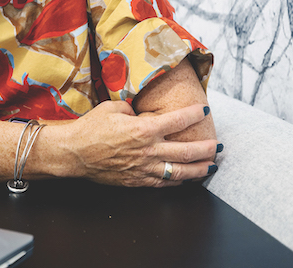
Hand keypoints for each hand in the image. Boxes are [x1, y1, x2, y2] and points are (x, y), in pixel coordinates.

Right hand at [46, 101, 219, 186]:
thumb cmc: (90, 128)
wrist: (74, 153)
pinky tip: (186, 179)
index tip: (203, 110)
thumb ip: (132, 108)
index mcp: (144, 129)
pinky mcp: (137, 181)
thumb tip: (140, 110)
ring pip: (180, 172)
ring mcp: (144, 168)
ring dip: (199, 169)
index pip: (178, 120)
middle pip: (187, 151)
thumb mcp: (112, 108)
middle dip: (207, 148)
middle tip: (218, 145)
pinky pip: (164, 183)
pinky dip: (178, 181)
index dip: (194, 114)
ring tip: (211, 167)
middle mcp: (148, 150)